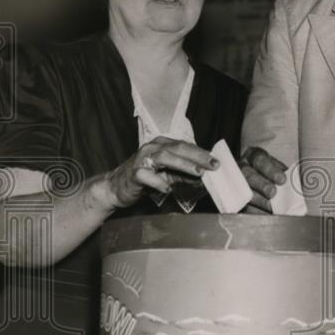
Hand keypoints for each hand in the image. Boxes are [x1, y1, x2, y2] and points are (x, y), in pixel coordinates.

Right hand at [102, 136, 217, 208]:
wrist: (116, 188)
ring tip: (198, 173)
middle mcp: (152, 148)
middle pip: (178, 148)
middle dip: (198, 156)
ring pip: (164, 156)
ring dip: (183, 164)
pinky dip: (159, 182)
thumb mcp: (168, 176)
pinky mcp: (133, 173)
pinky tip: (168, 189)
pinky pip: (147, 175)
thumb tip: (205, 178)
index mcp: (162, 145)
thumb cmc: (144, 179)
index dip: (202, 153)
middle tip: (213, 165)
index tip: (218, 162)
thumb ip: (184, 175)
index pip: (185, 146)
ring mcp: (142, 159)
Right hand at [240, 146, 286, 212]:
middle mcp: (242, 168)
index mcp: (253, 156)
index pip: (260, 159)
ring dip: (259, 201)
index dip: (270, 169)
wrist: (254, 178)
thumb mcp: (275, 167)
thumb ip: (283, 173)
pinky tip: (265, 214)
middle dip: (262, 185)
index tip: (282, 179)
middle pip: (249, 175)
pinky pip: (243, 206)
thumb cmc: (268, 172)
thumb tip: (293, 185)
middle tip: (272, 193)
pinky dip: (255, 211)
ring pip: (244, 192)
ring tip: (271, 207)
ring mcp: (236, 184)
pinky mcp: (236, 199)